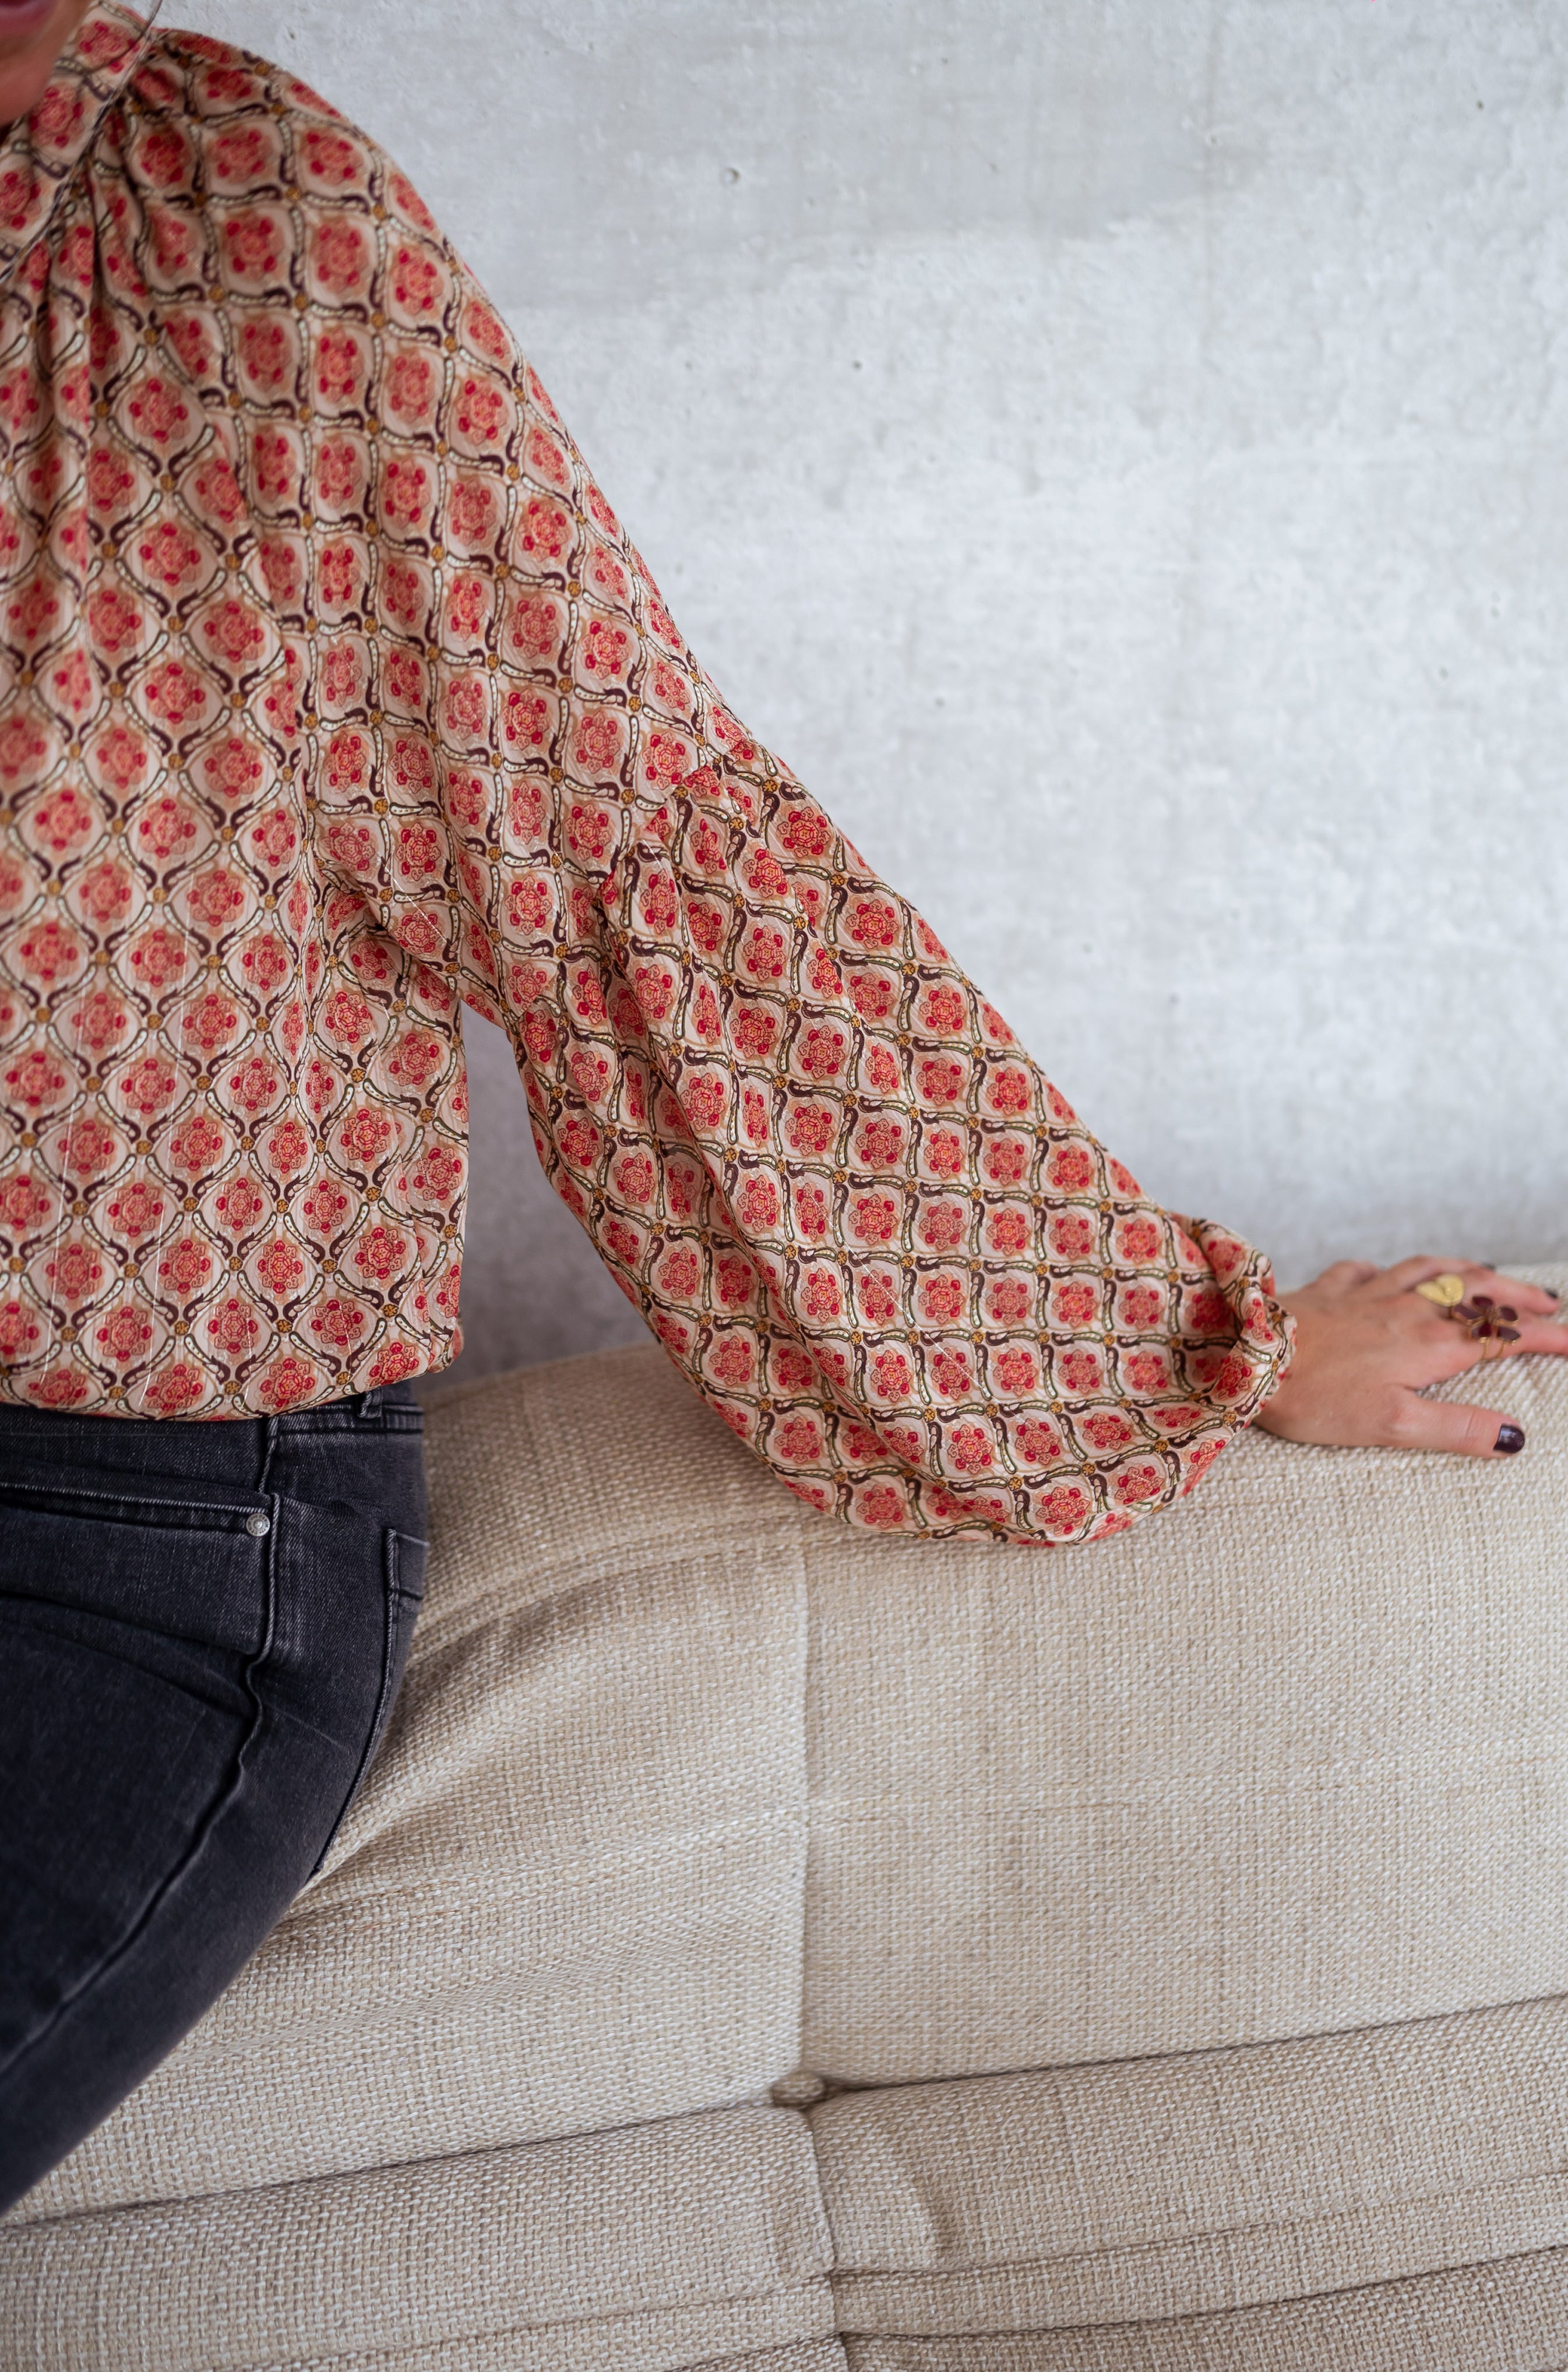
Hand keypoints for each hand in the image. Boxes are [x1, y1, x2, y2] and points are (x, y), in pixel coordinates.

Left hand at [1254, 1257, 1567, 1456]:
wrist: (1246, 1358)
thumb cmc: (1316, 1397)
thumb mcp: (1393, 1425)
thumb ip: (1455, 1428)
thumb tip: (1514, 1437)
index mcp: (1427, 1345)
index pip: (1501, 1339)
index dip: (1546, 1338)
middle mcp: (1404, 1310)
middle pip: (1475, 1293)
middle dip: (1517, 1297)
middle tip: (1549, 1301)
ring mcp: (1365, 1294)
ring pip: (1429, 1270)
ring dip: (1467, 1270)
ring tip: (1489, 1272)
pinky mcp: (1327, 1290)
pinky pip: (1366, 1269)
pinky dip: (1387, 1268)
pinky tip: (1385, 1272)